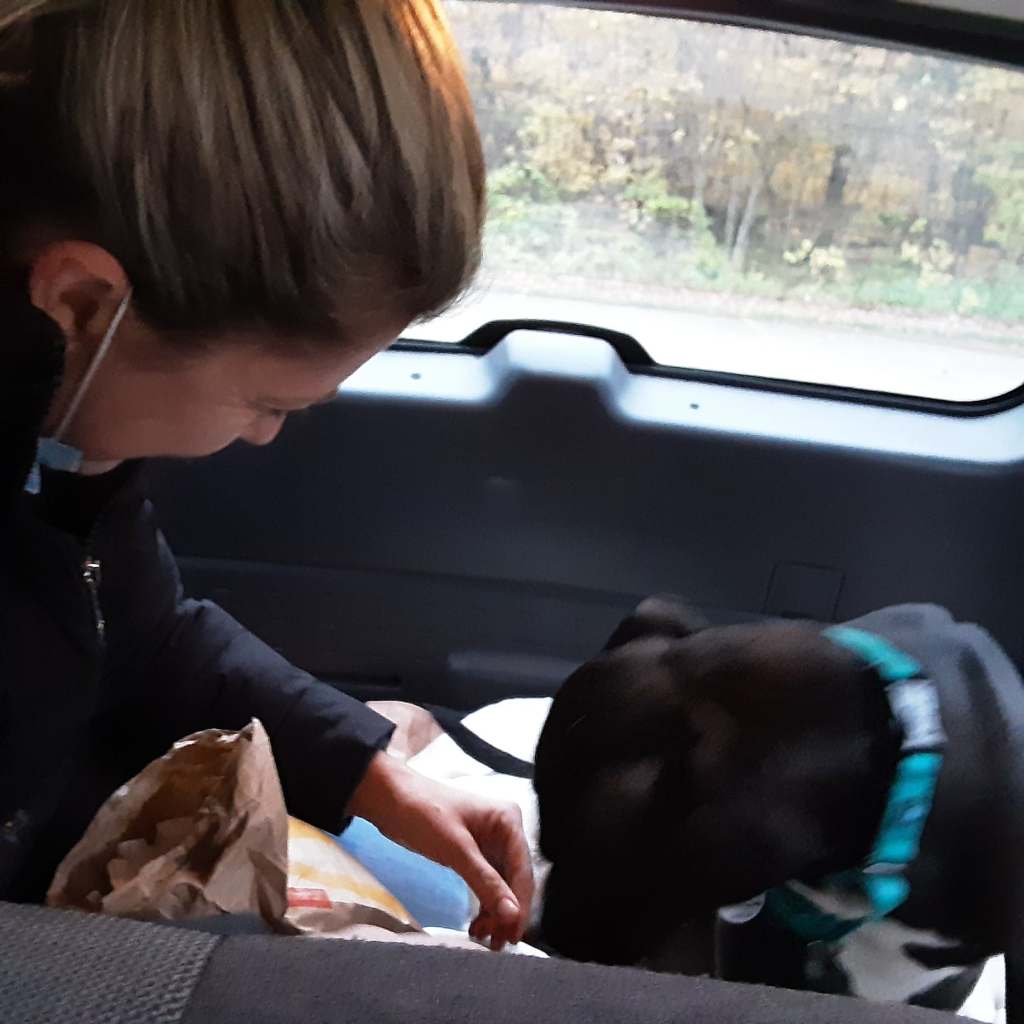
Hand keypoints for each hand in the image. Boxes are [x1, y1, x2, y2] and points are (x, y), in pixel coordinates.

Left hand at [349, 752, 533, 949]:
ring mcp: (489, 842)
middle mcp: (504, 830)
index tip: (513, 934)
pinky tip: (477, 925)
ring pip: (502, 886)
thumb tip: (512, 914)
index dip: (520, 904)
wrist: (389, 799)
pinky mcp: (474, 853)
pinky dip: (484, 906)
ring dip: (496, 913)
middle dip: (507, 913)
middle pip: (515, 880)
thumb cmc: (422, 811)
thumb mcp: (455, 849)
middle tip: (497, 944)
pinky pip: (487, 884)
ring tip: (485, 940)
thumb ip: (485, 882)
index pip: (522, 869)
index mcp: (507, 819)